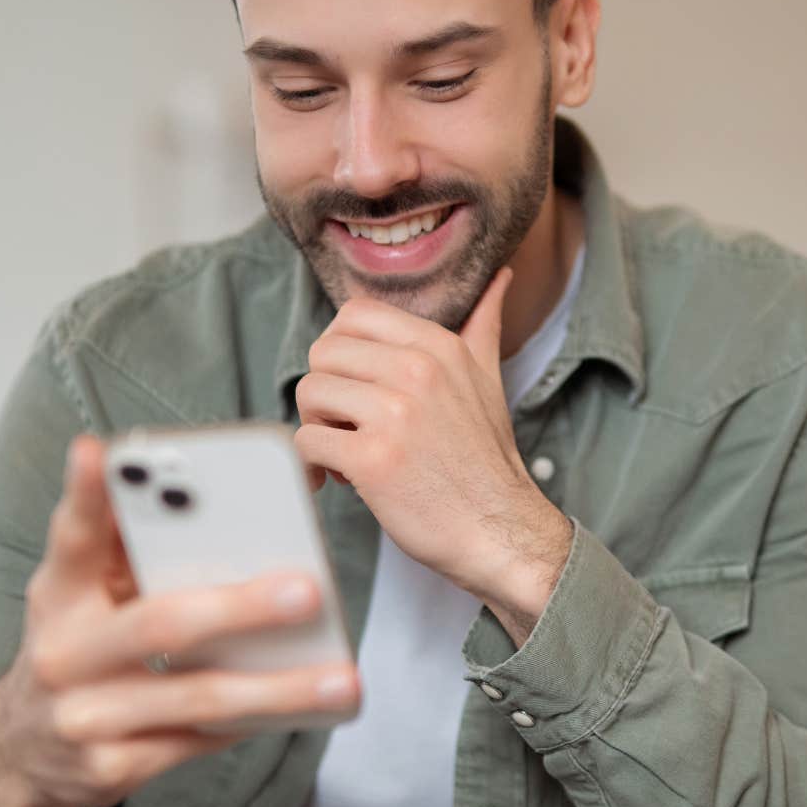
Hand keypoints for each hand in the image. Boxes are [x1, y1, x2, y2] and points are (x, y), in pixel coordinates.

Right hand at [0, 435, 359, 806]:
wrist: (23, 751)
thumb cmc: (78, 648)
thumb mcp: (81, 594)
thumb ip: (129, 548)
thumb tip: (215, 502)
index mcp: (58, 592)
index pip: (72, 535)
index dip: (85, 494)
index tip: (101, 452)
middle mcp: (64, 652)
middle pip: (160, 624)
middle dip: (241, 608)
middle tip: (308, 590)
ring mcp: (86, 716)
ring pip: (197, 697)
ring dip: (278, 689)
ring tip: (340, 680)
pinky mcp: (112, 767)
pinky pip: (200, 741)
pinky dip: (253, 722)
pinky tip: (300, 710)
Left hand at [292, 269, 571, 618]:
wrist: (499, 530)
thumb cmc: (486, 461)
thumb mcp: (489, 380)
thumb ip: (483, 325)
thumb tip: (500, 276)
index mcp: (437, 347)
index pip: (353, 314)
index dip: (340, 350)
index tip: (353, 384)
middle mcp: (416, 370)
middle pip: (323, 353)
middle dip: (325, 392)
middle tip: (346, 424)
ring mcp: (394, 413)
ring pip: (309, 393)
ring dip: (316, 426)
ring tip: (345, 451)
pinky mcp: (372, 458)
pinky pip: (306, 441)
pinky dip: (312, 464)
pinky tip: (338, 478)